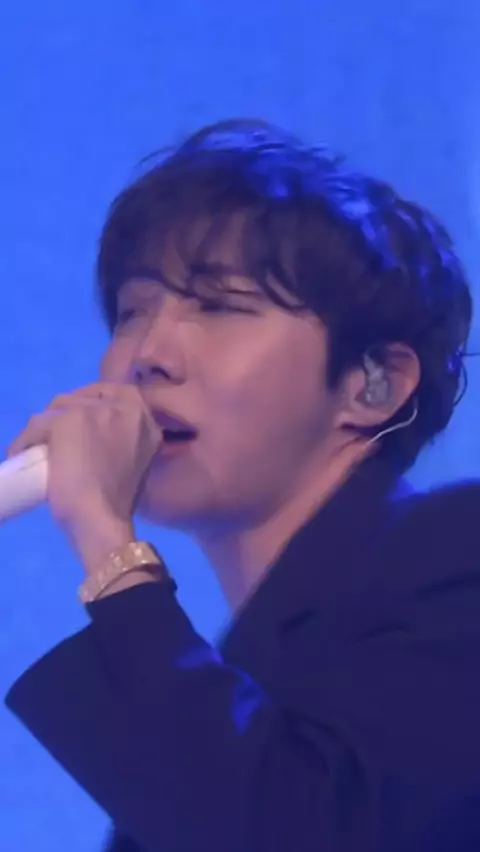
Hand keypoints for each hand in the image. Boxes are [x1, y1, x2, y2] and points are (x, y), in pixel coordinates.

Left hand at [7, 383, 163, 544]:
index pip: (115, 393)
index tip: (78, 421)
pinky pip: (38, 423)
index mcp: (147, 420)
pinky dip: (26, 440)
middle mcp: (127, 407)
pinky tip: (20, 454)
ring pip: (59, 408)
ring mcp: (98, 410)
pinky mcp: (69, 419)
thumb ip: (121, 442)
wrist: (102, 519)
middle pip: (85, 398)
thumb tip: (91, 439)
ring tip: (37, 450)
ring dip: (45, 429)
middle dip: (67, 414)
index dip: (93, 405)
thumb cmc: (118, 502)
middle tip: (55, 438)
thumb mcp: (134, 462)